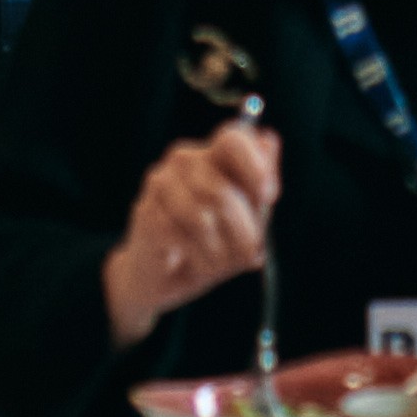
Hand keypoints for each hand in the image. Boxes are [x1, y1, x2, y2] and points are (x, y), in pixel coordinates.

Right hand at [99, 115, 286, 338]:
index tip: (269, 196)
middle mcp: (184, 160)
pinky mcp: (146, 212)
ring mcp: (161, 183)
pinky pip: (179, 237)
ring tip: (220, 263)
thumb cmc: (214, 242)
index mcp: (213, 154)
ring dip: (219, 251)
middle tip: (250, 254)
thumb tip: (268, 140)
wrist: (166, 276)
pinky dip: (197, 258)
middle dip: (242, 232)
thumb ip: (259, 186)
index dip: (255, 166)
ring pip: (201, 218)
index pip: (233, 139)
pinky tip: (196, 263)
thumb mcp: (248, 220)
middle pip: (221, 192)